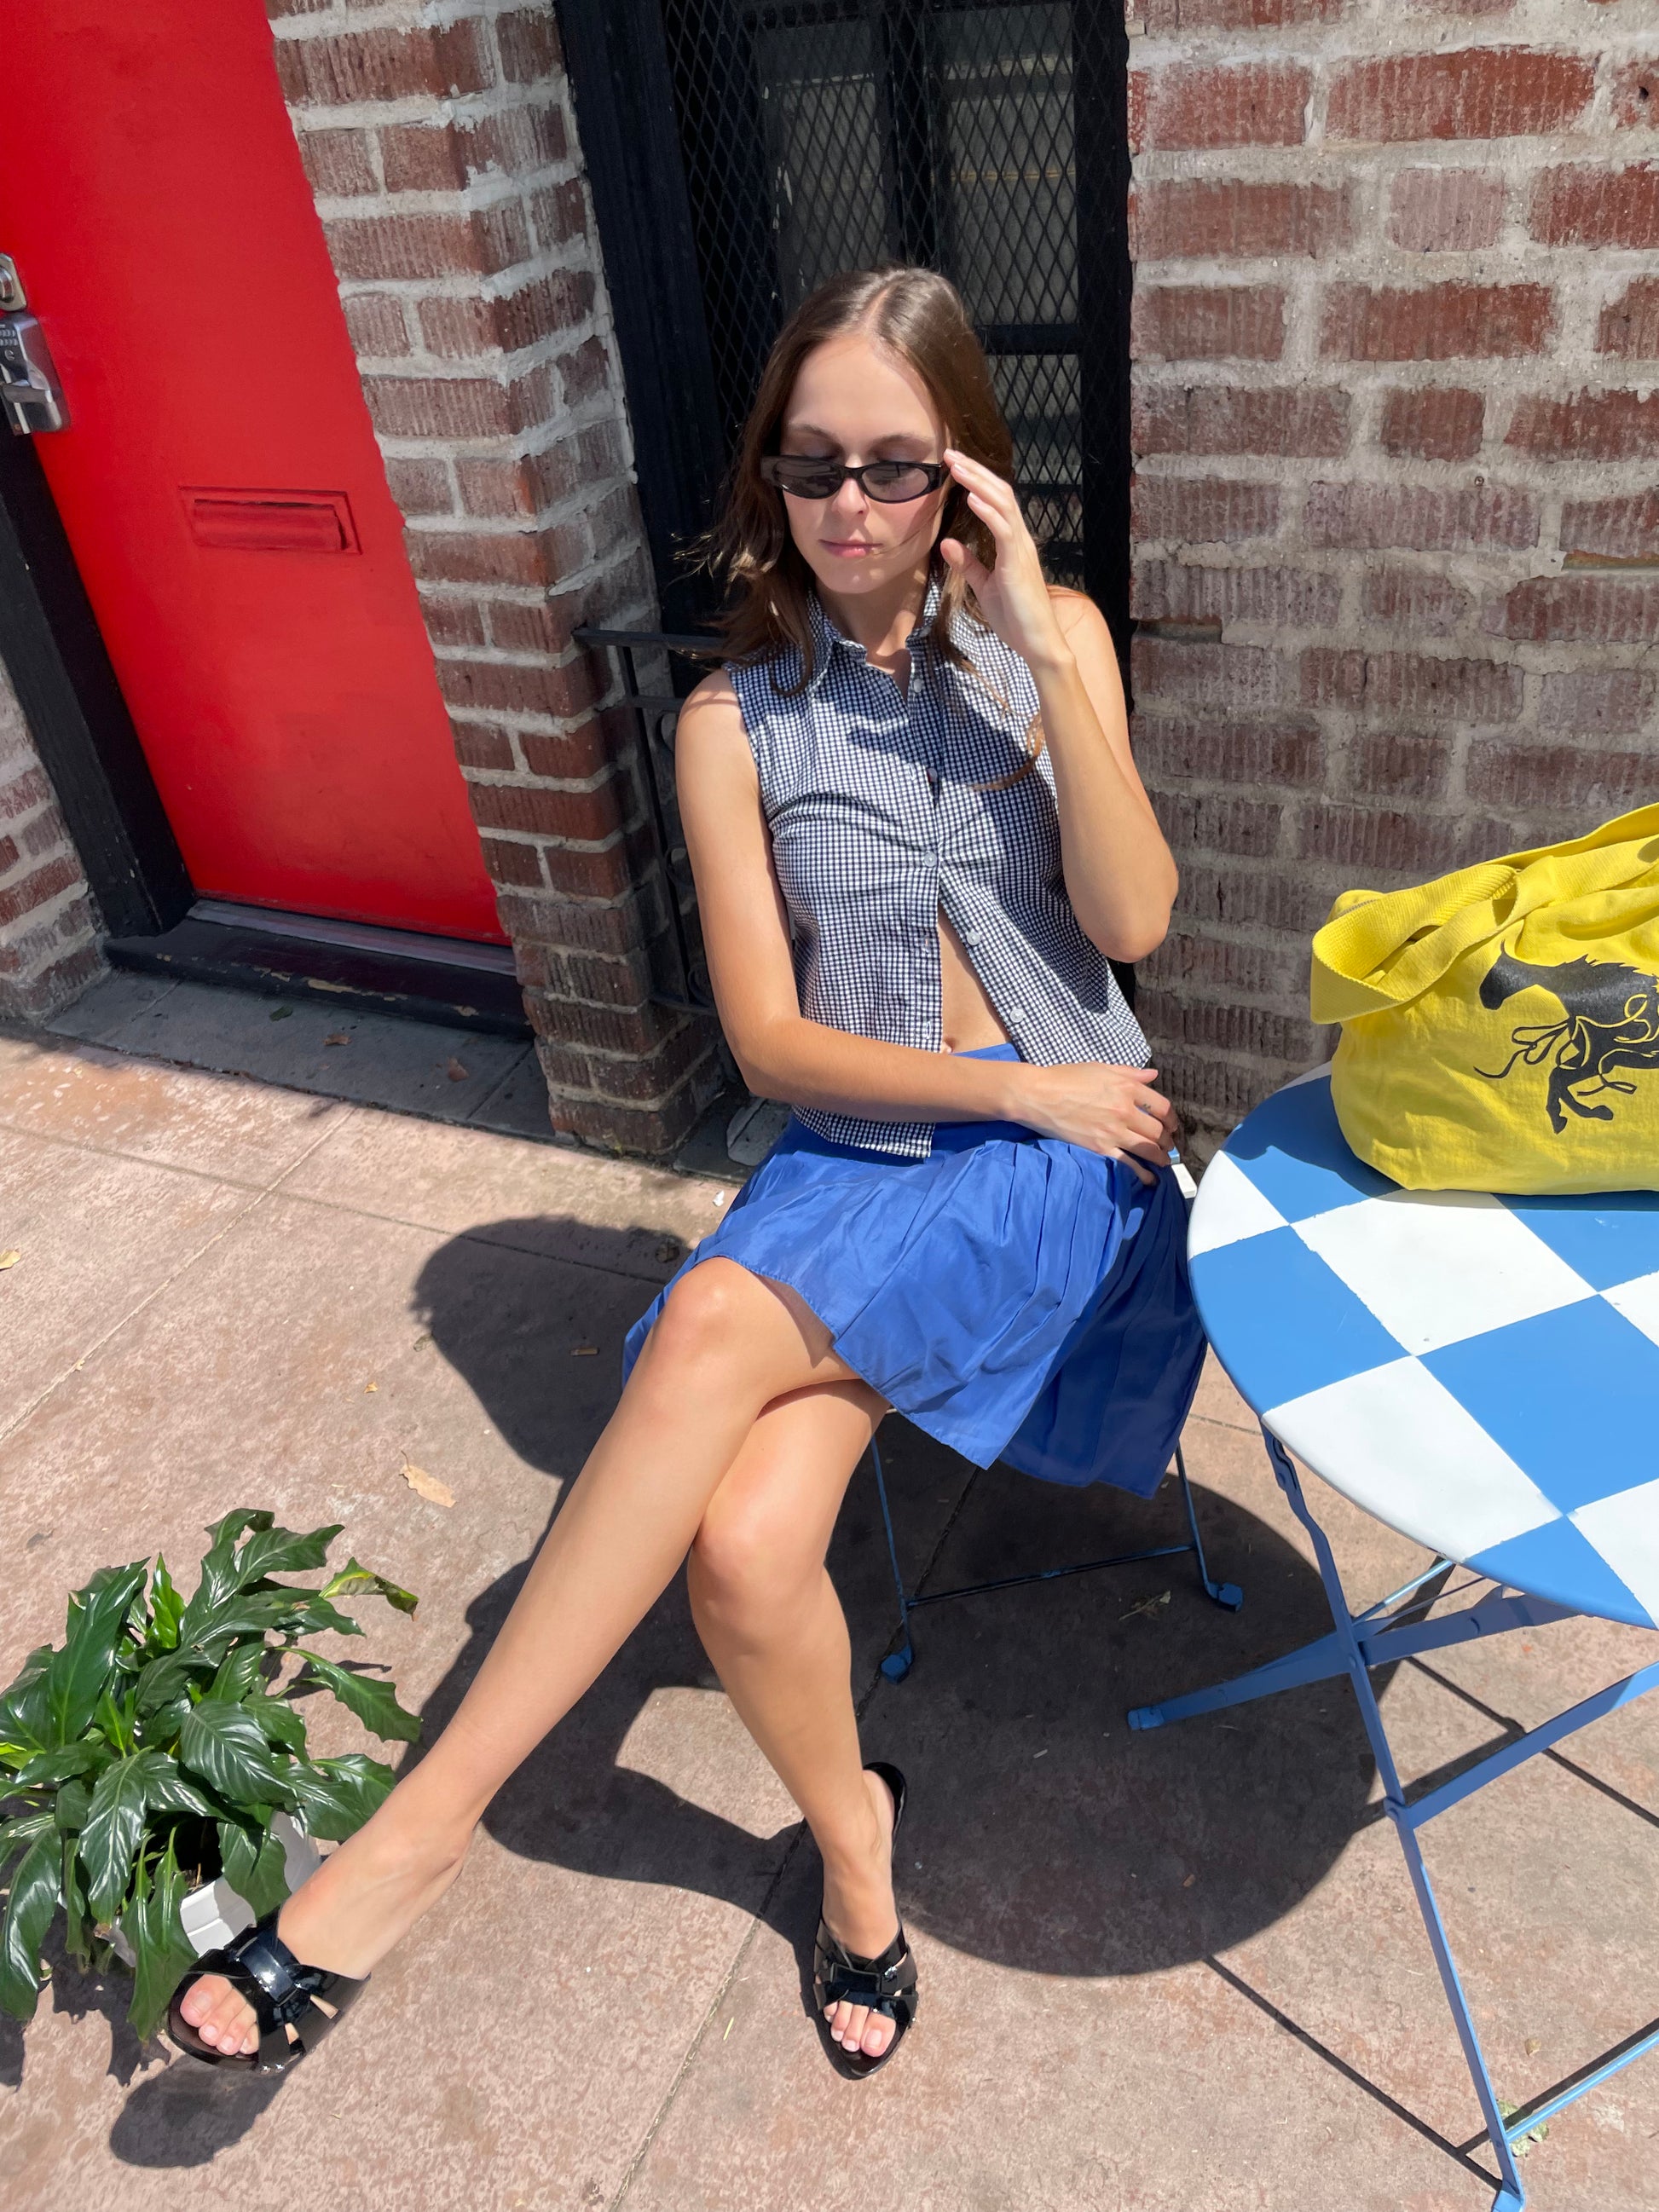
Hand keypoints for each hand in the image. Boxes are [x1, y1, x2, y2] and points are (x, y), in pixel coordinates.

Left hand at [937, 448, 1068, 672]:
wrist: (1037, 643)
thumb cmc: (1015, 618)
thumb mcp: (984, 586)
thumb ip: (969, 563)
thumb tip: (948, 543)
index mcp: (1012, 543)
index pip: (996, 501)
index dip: (976, 480)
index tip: (954, 465)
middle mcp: (1020, 540)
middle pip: (1000, 493)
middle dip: (975, 471)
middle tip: (949, 453)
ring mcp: (1021, 550)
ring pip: (1003, 503)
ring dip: (979, 483)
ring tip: (957, 467)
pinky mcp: (1017, 564)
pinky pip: (1004, 530)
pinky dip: (988, 511)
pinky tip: (971, 497)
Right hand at [1013, 1063, 1173, 1184]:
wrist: (1038, 1095)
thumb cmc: (1065, 1078)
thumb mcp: (1100, 1068)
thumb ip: (1130, 1073)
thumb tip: (1152, 1075)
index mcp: (1127, 1087)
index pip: (1162, 1107)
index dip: (1171, 1119)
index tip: (1171, 1125)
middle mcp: (1125, 1110)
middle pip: (1158, 1130)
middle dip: (1168, 1140)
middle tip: (1169, 1145)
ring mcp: (1113, 1131)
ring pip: (1149, 1148)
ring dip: (1161, 1156)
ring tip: (1164, 1160)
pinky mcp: (1100, 1147)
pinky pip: (1128, 1164)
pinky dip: (1143, 1173)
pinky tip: (1151, 1179)